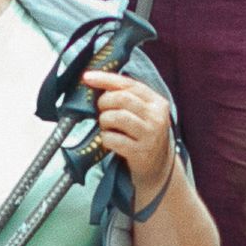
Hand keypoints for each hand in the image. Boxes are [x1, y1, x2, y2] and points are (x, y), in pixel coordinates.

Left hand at [84, 68, 174, 188]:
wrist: (158, 168)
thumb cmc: (144, 136)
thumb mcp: (144, 114)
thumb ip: (128, 98)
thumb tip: (96, 82)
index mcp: (157, 102)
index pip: (129, 84)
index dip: (106, 79)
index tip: (87, 77)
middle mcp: (156, 117)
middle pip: (121, 98)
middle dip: (103, 102)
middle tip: (101, 110)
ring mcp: (150, 135)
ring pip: (116, 117)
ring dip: (104, 121)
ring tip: (106, 127)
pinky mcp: (140, 152)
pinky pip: (113, 139)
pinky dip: (105, 139)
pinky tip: (109, 141)